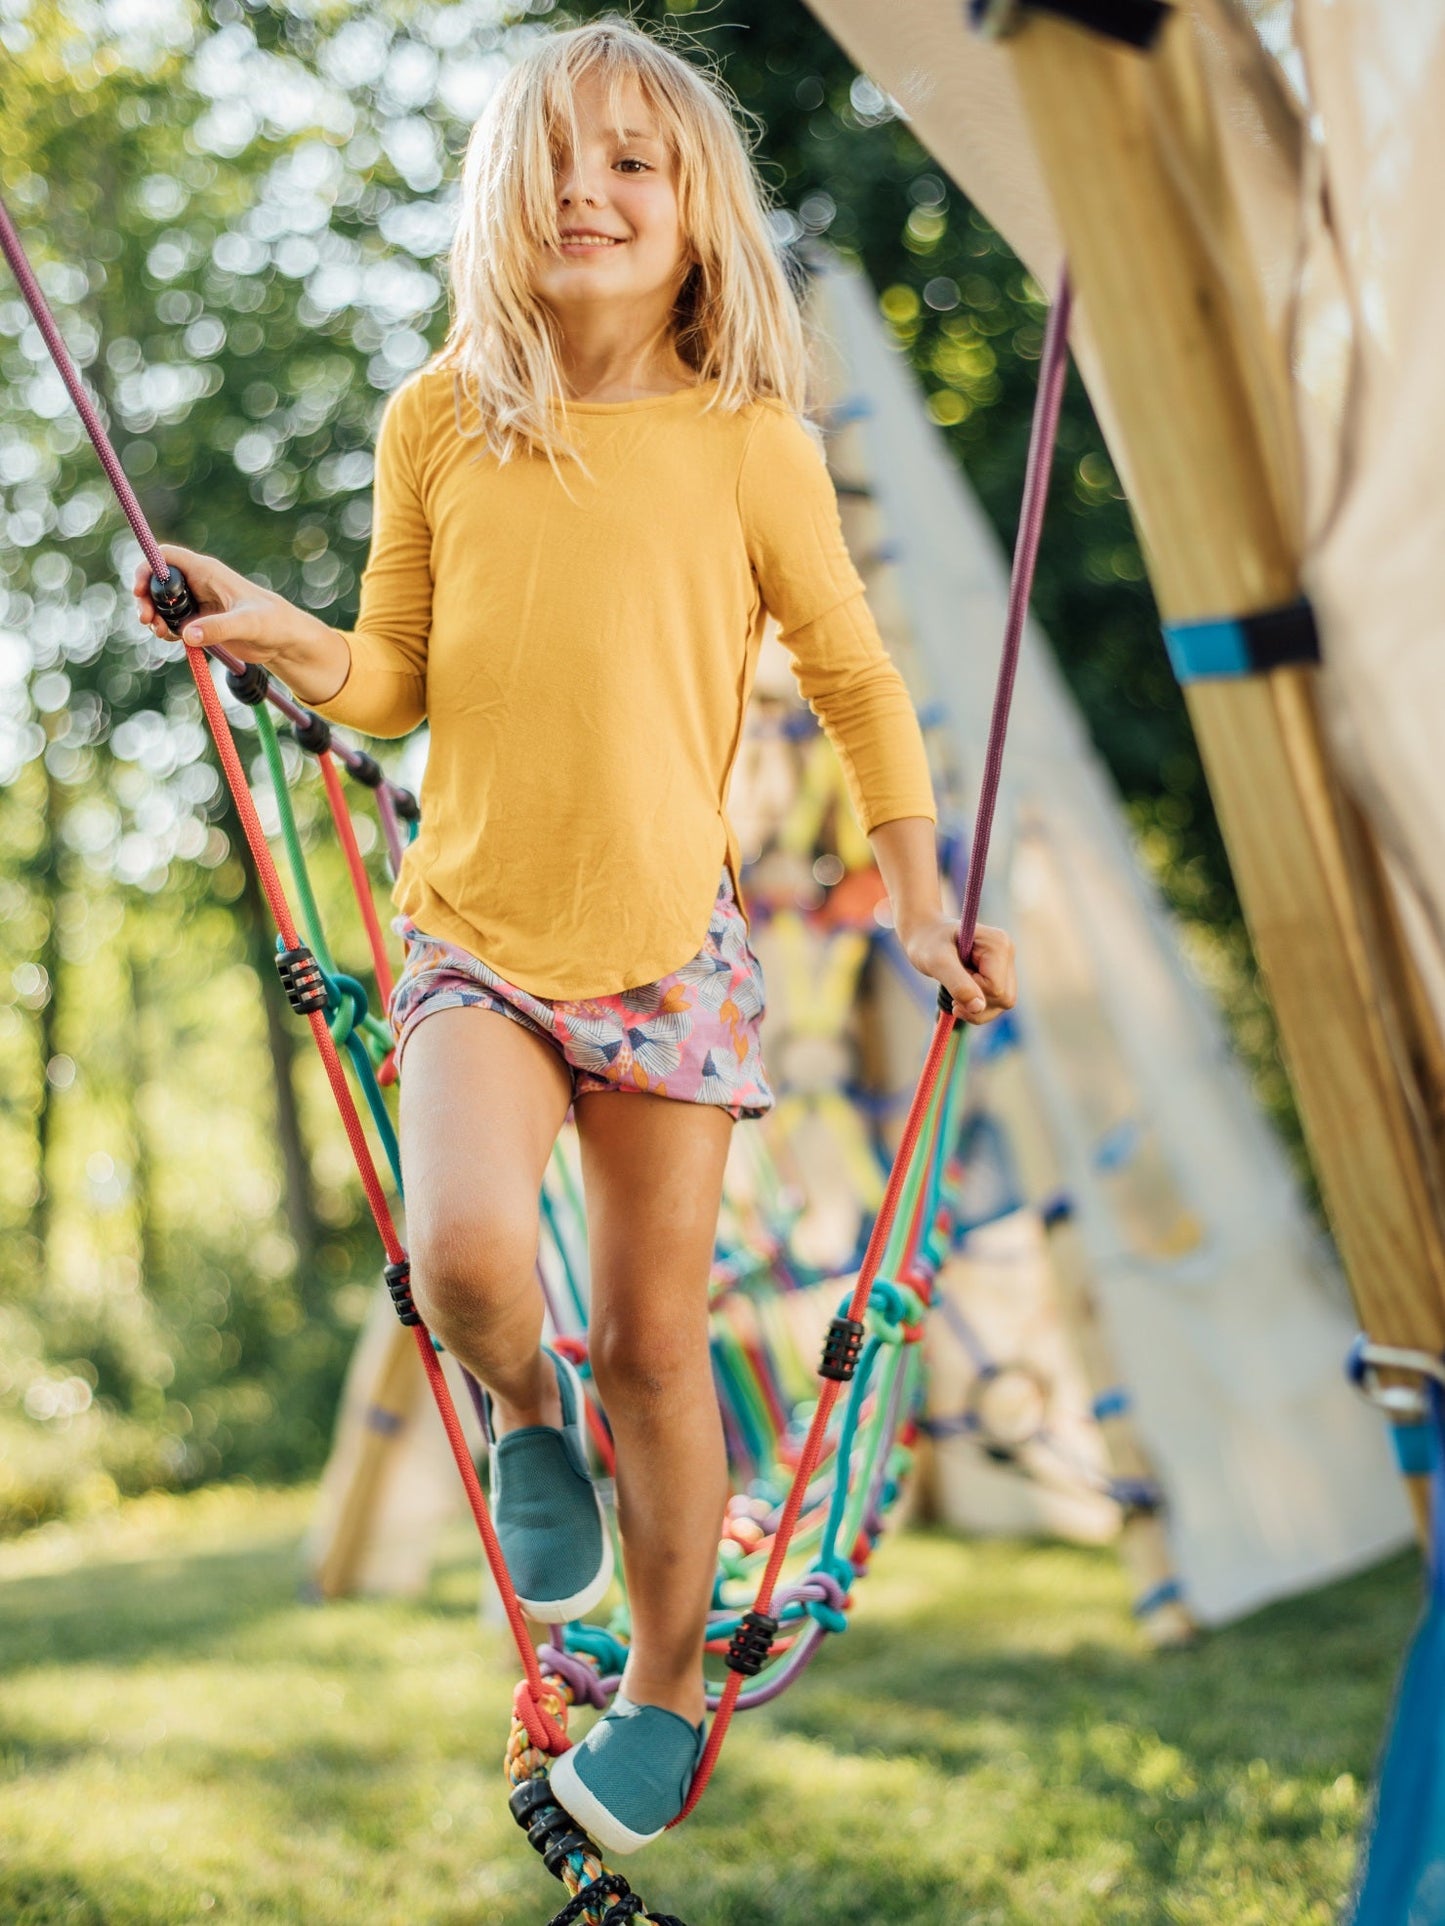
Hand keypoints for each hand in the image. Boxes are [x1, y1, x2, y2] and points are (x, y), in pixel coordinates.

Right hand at [131, 541, 302, 666]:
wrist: (284, 639)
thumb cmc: (273, 622)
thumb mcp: (246, 624)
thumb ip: (217, 628)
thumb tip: (187, 634)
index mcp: (207, 571)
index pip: (166, 558)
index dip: (147, 569)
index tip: (139, 591)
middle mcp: (199, 583)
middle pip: (157, 582)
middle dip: (146, 599)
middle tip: (147, 621)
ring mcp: (198, 602)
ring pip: (162, 604)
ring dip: (155, 618)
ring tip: (162, 634)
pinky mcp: (201, 621)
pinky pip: (174, 622)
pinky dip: (167, 630)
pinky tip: (173, 640)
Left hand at [899, 914, 1016, 1024]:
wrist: (924, 934)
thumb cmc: (928, 943)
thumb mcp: (937, 963)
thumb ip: (958, 984)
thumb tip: (978, 1007)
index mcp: (998, 944)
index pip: (995, 988)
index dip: (971, 991)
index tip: (951, 976)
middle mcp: (1007, 952)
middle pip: (1004, 999)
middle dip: (975, 1002)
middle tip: (951, 987)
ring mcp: (1006, 964)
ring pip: (1003, 1003)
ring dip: (975, 1006)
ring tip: (956, 987)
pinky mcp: (1001, 974)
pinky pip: (997, 1003)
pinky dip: (976, 1006)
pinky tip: (961, 992)